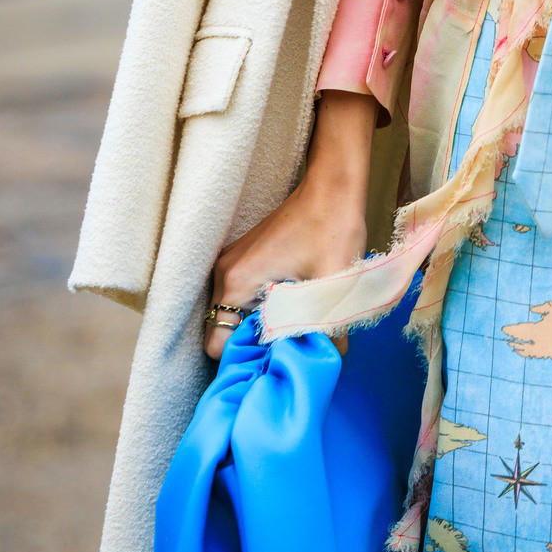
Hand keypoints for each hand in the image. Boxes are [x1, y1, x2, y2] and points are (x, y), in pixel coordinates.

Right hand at [204, 90, 376, 356]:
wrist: (333, 185)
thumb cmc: (332, 228)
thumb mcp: (335, 286)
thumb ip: (329, 331)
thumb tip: (327, 363)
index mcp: (235, 281)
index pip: (217, 345)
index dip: (245, 362)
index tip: (274, 365)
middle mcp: (223, 273)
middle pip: (223, 332)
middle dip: (253, 347)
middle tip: (287, 353)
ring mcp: (231, 263)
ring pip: (233, 315)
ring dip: (259, 327)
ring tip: (292, 332)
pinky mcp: (244, 258)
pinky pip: (242, 296)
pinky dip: (261, 309)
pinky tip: (291, 309)